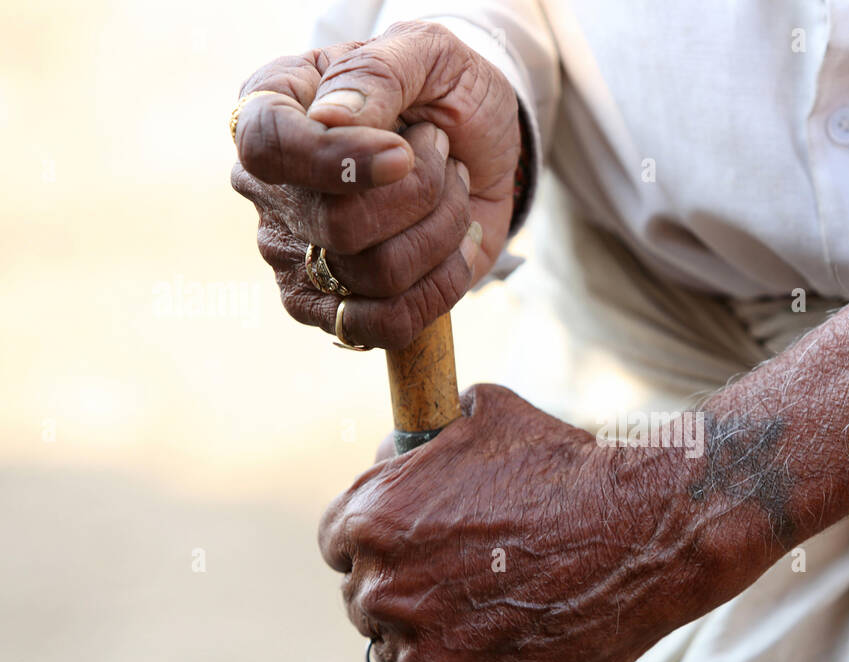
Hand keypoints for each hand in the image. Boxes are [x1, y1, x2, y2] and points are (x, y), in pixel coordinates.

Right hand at [229, 21, 521, 347]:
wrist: (485, 146)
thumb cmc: (446, 92)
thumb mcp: (426, 54)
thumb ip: (376, 74)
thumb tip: (327, 120)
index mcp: (273, 107)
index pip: (270, 148)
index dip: (338, 163)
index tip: (403, 154)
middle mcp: (273, 188)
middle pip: (338, 225)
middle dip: (421, 193)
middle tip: (444, 154)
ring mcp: (299, 254)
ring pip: (375, 275)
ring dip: (443, 231)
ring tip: (453, 192)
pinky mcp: (338, 307)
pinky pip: (387, 325)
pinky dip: (441, 288)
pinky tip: (455, 247)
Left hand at [318, 386, 744, 661]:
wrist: (644, 531)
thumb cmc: (569, 466)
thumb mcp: (484, 414)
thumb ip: (419, 439)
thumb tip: (389, 454)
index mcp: (372, 517)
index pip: (337, 544)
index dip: (378, 545)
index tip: (411, 551)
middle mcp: (383, 587)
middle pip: (366, 601)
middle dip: (405, 592)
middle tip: (460, 586)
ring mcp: (422, 650)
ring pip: (392, 656)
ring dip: (423, 645)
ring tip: (480, 626)